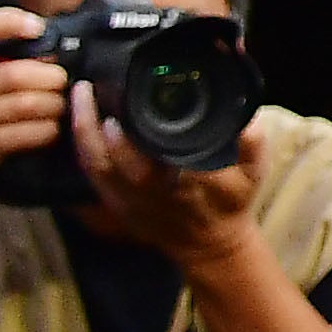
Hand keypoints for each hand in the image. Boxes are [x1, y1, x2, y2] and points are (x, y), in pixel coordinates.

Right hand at [0, 6, 70, 212]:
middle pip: (17, 74)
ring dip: (55, 105)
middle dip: (51, 78)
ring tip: (60, 108)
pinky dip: (48, 131)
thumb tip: (48, 56)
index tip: (38, 27)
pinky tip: (51, 131)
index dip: (9, 20)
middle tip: (63, 84)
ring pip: (28, 104)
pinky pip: (28, 133)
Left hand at [71, 106, 266, 272]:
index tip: (117, 111)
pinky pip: (91, 174)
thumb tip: (250, 122)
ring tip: (79, 96)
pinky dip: (82, 147)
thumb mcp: (253, 175)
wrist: (209, 243)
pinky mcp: (116, 202)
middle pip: (109, 161)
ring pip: (94, 166)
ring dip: (81, 132)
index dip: (127, 140)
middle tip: (86, 88)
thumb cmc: (228, 203)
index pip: (148, 160)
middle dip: (92, 127)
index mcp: (181, 183)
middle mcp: (148, 192)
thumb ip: (253, 146)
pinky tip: (81, 121)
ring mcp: (128, 199)